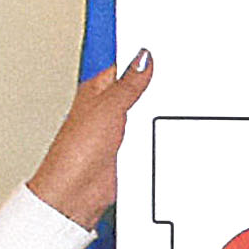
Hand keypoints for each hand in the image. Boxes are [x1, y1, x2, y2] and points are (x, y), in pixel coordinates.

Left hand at [26, 51, 155, 227]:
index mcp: (97, 91)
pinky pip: (149, 138)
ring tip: (165, 111)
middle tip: (173, 84)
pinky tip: (161, 134)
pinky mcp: (129, 151)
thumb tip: (143, 58)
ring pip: (147, 116)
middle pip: (140, 92)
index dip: (144, 60)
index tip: (166, 55)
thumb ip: (130, 83)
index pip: (125, 67)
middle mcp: (107, 109)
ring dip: (155, 117)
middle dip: (154, 91)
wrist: (77, 192)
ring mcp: (119, 131)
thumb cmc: (76, 151)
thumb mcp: (108, 107)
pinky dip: (156, 137)